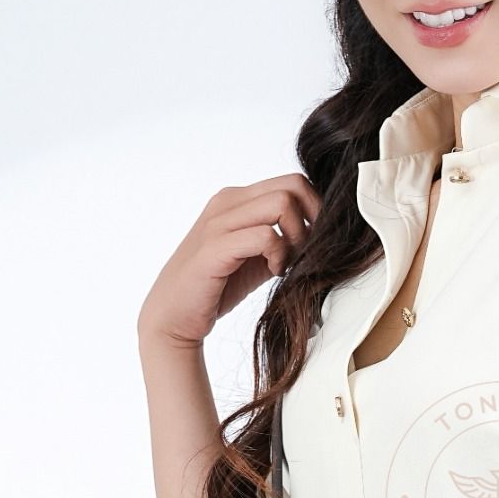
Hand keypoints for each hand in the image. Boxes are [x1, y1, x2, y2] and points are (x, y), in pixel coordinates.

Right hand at [136, 172, 322, 350]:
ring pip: (282, 203)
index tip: (314, 241)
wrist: (174, 316)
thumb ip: (284, 238)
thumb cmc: (218, 286)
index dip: (316, 209)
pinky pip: (266, 236)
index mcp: (237, 199)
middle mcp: (227, 202)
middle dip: (313, 219)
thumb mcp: (260, 255)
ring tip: (286, 263)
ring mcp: (219, 222)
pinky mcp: (214, 248)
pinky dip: (280, 255)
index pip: (293, 182)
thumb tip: (324, 232)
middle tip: (305, 251)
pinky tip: (274, 272)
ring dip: (297, 237)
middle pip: (293, 185)